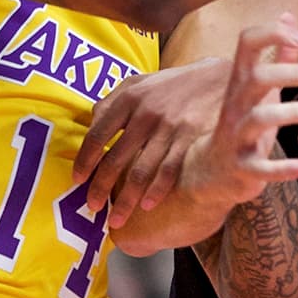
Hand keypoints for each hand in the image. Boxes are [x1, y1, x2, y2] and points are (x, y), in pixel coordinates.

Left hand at [74, 57, 230, 219]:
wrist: (220, 77)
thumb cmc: (175, 84)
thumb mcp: (140, 82)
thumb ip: (113, 99)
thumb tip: (91, 122)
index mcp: (129, 98)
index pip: (97, 135)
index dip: (84, 161)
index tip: (77, 181)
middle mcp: (146, 114)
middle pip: (115, 159)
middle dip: (100, 188)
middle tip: (92, 207)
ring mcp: (169, 127)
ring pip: (140, 172)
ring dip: (125, 200)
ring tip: (116, 219)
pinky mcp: (190, 138)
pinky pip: (169, 171)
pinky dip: (156, 191)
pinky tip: (147, 206)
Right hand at [170, 15, 297, 222]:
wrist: (209, 171)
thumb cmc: (242, 121)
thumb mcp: (259, 87)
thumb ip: (278, 54)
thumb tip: (289, 15)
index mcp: (240, 81)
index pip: (247, 43)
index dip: (272, 33)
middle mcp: (235, 104)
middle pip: (258, 78)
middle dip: (294, 74)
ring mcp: (236, 136)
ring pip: (260, 118)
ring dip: (295, 113)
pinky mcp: (242, 167)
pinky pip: (260, 167)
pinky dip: (282, 168)